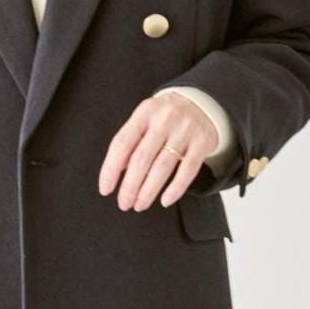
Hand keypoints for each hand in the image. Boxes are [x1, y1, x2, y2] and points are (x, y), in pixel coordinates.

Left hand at [99, 92, 215, 210]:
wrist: (203, 104)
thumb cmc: (166, 118)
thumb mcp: (145, 120)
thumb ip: (130, 142)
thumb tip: (115, 172)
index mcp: (144, 113)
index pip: (122, 143)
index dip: (111, 169)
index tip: (106, 189)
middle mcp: (164, 119)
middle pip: (141, 158)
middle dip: (130, 186)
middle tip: (124, 203)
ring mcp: (185, 130)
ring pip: (163, 167)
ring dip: (148, 191)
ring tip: (140, 204)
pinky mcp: (202, 142)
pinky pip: (188, 170)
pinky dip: (175, 188)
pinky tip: (165, 200)